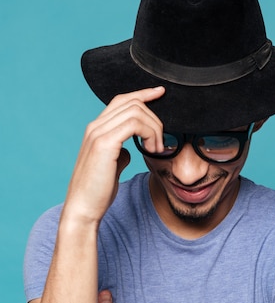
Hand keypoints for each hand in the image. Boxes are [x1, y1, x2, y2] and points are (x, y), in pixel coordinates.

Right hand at [62, 87, 165, 225]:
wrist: (83, 208)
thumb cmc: (97, 192)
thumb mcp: (111, 168)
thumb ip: (119, 154)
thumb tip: (129, 151)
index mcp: (96, 130)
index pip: (121, 101)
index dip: (143, 94)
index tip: (160, 93)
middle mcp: (95, 127)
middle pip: (131, 102)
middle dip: (154, 118)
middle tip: (162, 142)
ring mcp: (98, 133)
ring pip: (136, 111)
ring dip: (154, 128)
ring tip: (157, 149)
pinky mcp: (104, 144)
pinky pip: (134, 124)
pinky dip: (150, 134)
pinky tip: (152, 150)